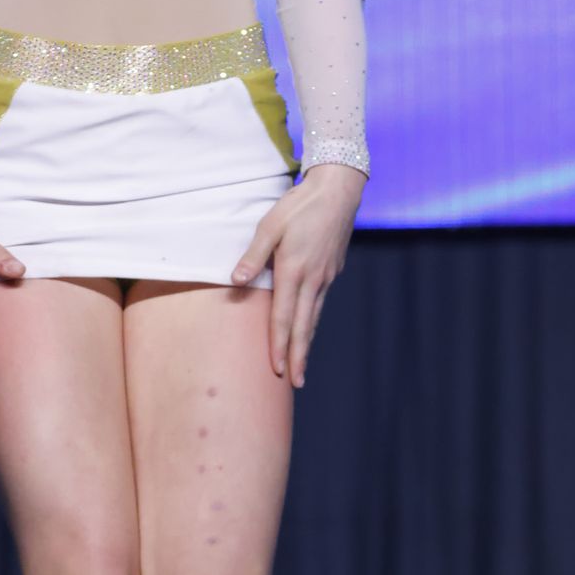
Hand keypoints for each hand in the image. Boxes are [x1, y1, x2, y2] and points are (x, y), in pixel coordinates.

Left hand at [232, 162, 363, 386]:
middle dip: (298, 357)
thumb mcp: (270, 225)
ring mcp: (326, 277)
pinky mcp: (332, 271)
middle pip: (304, 327)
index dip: (278, 345)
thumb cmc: (299, 205)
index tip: (275, 369)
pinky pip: (319, 304)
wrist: (339, 191)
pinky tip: (307, 329)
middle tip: (295, 383)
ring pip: (314, 318)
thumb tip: (236, 282)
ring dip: (306, 344)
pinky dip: (312, 323)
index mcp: (294, 270)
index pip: (283, 317)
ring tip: (301, 366)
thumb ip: (254, 256)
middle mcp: (313, 279)